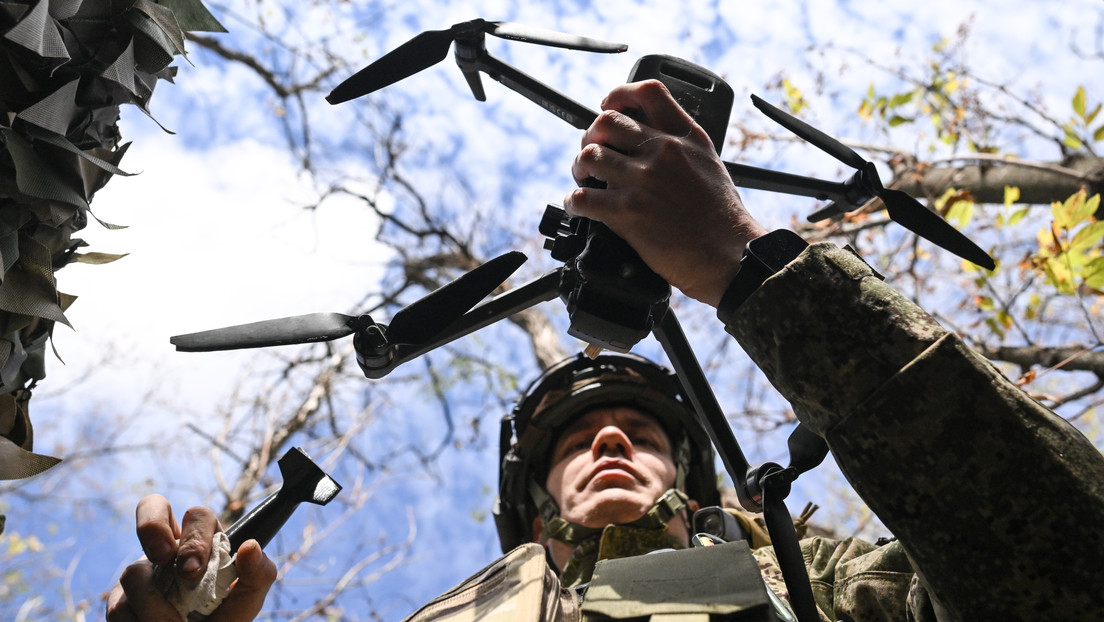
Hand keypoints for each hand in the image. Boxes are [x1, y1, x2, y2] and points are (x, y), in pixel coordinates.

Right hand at [106, 495, 275, 621]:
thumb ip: (259, 574)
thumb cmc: (225, 616)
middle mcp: (170, 548)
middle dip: (154, 532)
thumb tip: (251, 547)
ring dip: (153, 607)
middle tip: (166, 565)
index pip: (197, 516)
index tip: (192, 570)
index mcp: (204, 542)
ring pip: (132, 572)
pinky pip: (118, 608)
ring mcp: (142, 572)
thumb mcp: (247, 598)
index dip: (193, 536)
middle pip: (152, 506)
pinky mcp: (120, 600)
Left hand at [563, 80, 766, 306]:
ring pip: (590, 156)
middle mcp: (663, 151)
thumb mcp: (710, 166)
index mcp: (686, 137)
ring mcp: (643, 180)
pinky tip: (579, 208)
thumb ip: (681, 151)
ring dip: (580, 169)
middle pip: (606, 123)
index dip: (618, 95)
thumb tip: (651, 148)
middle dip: (591, 138)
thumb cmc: (724, 220)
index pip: (647, 92)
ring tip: (584, 180)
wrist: (732, 255)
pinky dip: (574, 203)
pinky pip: (583, 198)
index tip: (608, 106)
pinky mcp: (628, 212)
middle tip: (592, 156)